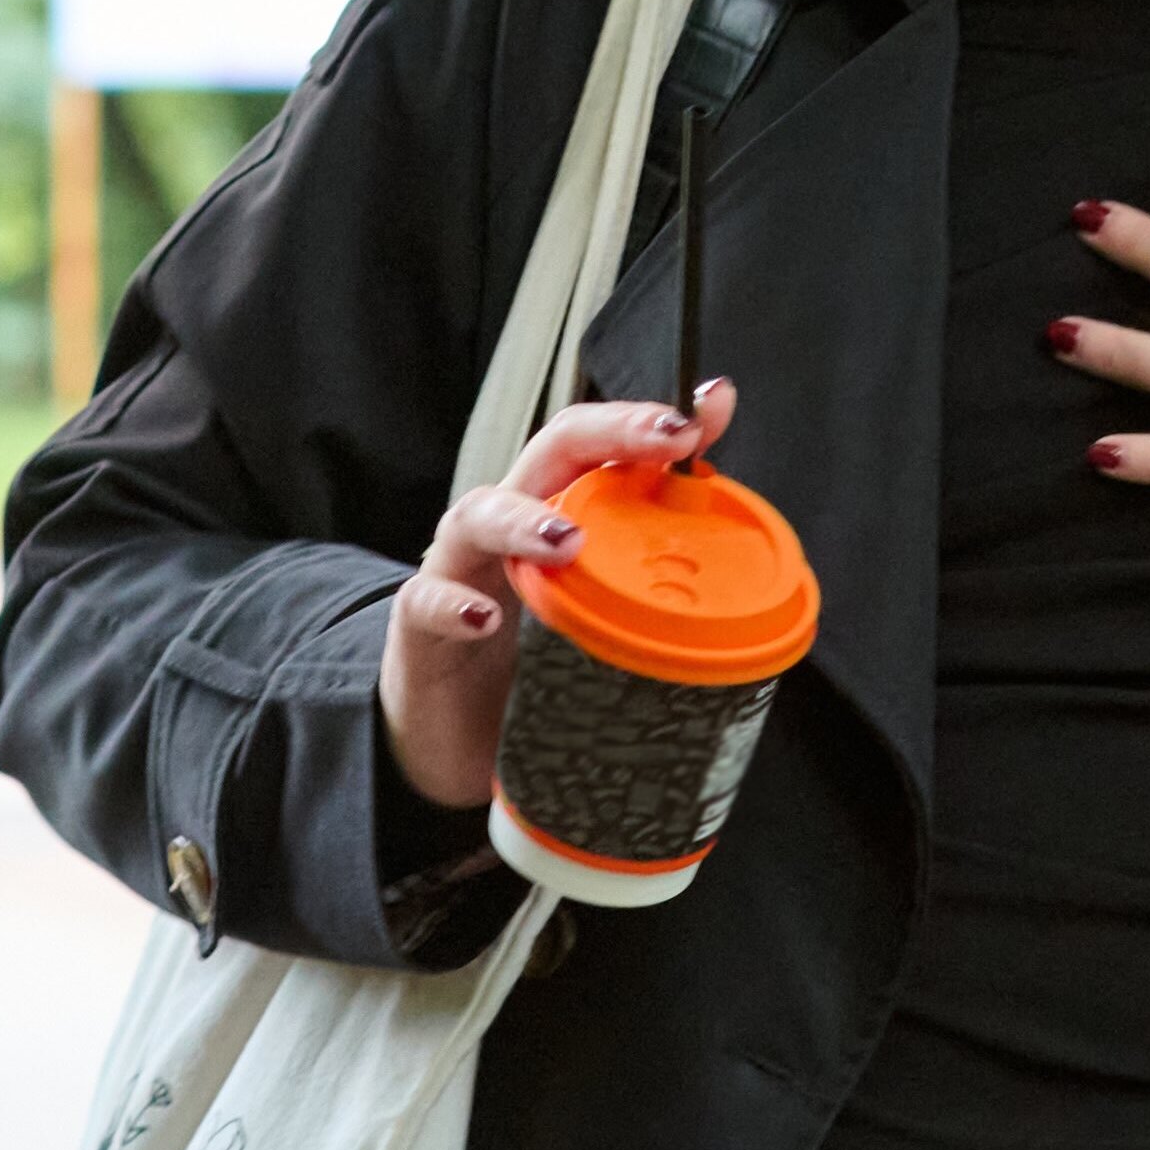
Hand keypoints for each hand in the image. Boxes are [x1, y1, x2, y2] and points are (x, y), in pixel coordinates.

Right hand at [377, 380, 731, 808]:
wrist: (448, 736)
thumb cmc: (530, 664)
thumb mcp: (601, 618)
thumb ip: (654, 578)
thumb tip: (726, 547)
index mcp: (557, 515)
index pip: (602, 446)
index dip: (649, 422)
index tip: (704, 413)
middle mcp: (508, 527)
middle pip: (550, 453)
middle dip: (608, 433)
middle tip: (665, 438)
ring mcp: (459, 569)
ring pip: (479, 515)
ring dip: (526, 520)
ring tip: (570, 540)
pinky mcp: (422, 628)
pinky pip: (429, 602)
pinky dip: (454, 605)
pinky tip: (484, 617)